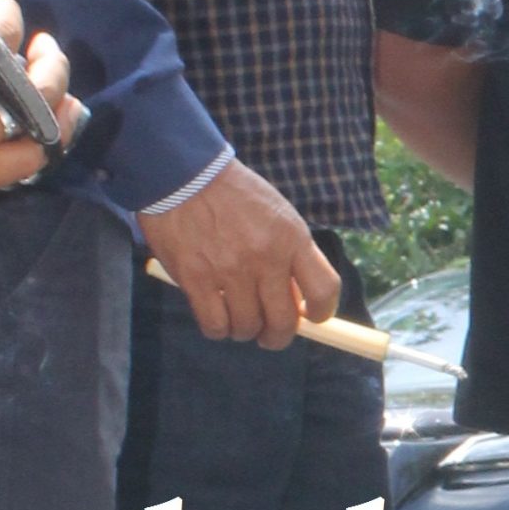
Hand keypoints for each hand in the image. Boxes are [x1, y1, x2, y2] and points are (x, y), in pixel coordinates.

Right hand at [141, 161, 338, 348]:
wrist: (184, 173)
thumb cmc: (234, 195)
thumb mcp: (278, 214)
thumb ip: (291, 254)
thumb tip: (297, 302)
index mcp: (292, 238)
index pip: (324, 289)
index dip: (322, 313)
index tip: (310, 318)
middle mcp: (265, 257)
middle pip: (284, 321)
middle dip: (278, 336)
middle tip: (269, 334)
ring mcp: (230, 270)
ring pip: (247, 327)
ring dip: (245, 331)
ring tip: (238, 319)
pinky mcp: (196, 279)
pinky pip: (215, 325)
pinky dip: (218, 329)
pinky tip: (217, 317)